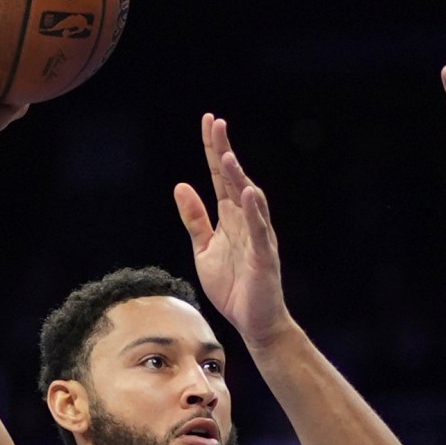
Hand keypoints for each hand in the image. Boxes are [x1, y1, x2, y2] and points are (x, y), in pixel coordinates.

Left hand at [175, 115, 291, 344]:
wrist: (254, 322)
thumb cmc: (234, 287)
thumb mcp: (204, 249)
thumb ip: (194, 219)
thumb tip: (181, 186)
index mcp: (230, 218)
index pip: (221, 177)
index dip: (213, 149)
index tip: (208, 122)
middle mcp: (246, 220)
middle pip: (234, 179)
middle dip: (225, 151)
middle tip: (216, 123)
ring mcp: (257, 236)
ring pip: (249, 199)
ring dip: (239, 177)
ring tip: (227, 155)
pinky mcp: (264, 256)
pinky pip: (260, 230)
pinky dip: (255, 211)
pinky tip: (248, 192)